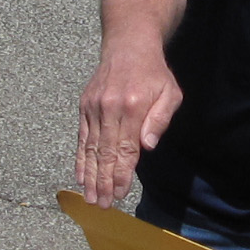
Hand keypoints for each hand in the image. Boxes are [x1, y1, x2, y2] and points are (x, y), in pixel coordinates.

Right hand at [75, 43, 181, 206]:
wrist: (128, 45)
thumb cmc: (154, 73)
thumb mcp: (170, 93)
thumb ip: (159, 119)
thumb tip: (148, 146)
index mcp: (132, 107)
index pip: (125, 149)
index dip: (121, 174)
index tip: (119, 194)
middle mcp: (109, 108)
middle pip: (105, 153)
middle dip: (103, 182)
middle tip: (102, 205)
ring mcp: (93, 108)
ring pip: (90, 148)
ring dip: (90, 176)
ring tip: (90, 198)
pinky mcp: (84, 107)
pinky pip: (81, 138)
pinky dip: (80, 159)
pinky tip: (80, 177)